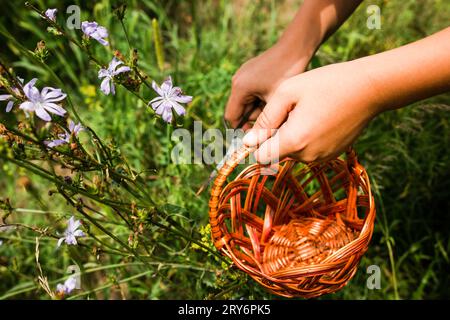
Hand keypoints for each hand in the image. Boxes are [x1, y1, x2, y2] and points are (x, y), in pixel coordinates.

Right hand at [224, 43, 310, 129]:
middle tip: (273, 120)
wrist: (295, 47)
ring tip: (277, 106)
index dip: (242, 130)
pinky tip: (275, 96)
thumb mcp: (276, 101)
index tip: (257, 136)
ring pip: (247, 102)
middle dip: (254, 118)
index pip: (231, 118)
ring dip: (259, 108)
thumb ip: (264, 121)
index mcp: (239, 89)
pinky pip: (251, 92)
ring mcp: (243, 75)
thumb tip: (258, 140)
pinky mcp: (251, 72)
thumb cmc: (287, 73)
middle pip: (240, 110)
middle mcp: (237, 81)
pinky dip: (261, 99)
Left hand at [242, 60, 382, 162]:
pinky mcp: (332, 155)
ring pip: (292, 152)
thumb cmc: (326, 84)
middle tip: (291, 109)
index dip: (257, 142)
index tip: (264, 124)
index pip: (261, 157)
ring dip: (292, 136)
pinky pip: (308, 150)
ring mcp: (322, 158)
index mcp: (294, 141)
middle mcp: (308, 156)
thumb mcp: (287, 92)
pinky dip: (307, 137)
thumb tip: (248, 142)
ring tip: (307, 111)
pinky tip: (318, 117)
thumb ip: (265, 119)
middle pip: (277, 154)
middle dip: (276, 135)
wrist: (369, 88)